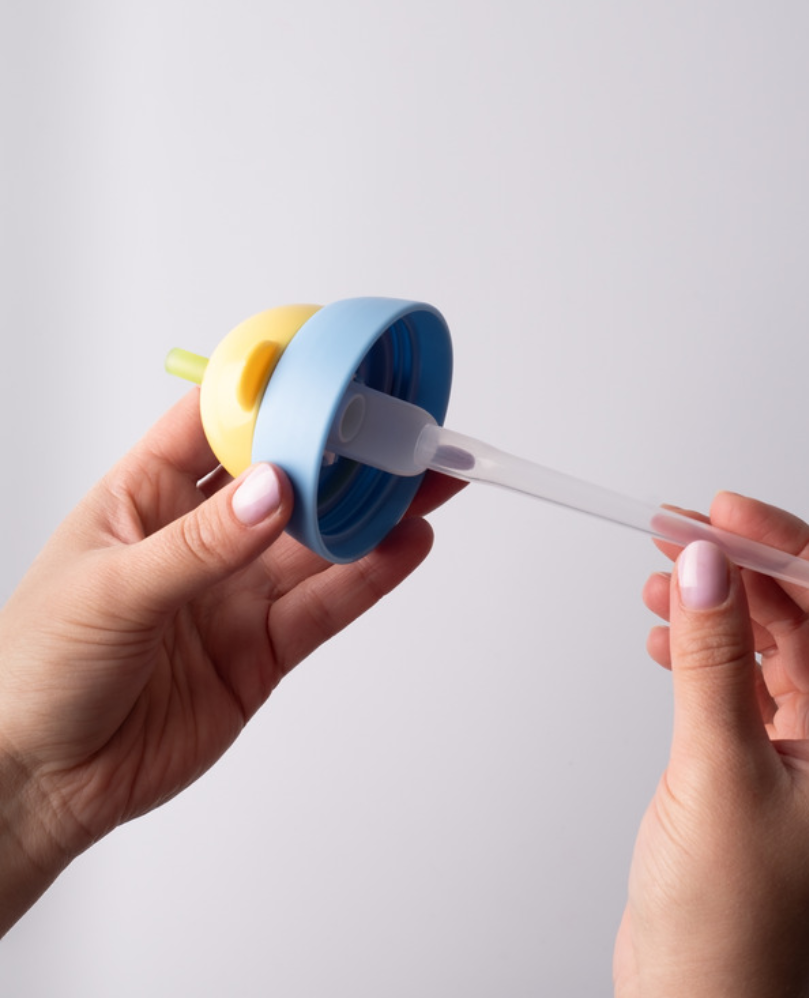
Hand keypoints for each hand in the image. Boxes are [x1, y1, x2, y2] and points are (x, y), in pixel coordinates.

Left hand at [0, 390, 461, 933]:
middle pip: (287, 480)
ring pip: (319, 542)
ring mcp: (236, 592)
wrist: (42, 784)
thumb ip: (198, 546)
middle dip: (343, 453)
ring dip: (372, 512)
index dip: (270, 392)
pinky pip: (325, 604)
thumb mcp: (108, 592)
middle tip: (399, 431)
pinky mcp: (264, 648)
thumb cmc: (35, 673)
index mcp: (146, 497)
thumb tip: (274, 490)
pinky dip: (370, 575)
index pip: (216, 423)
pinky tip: (405, 545)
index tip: (326, 369)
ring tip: (424, 483)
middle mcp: (201, 537)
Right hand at [613, 492, 808, 996]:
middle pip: (804, 618)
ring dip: (715, 606)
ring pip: (767, 644)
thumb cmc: (731, 916)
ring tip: (661, 579)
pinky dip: (701, 650)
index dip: (788, 548)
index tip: (728, 512)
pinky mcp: (761, 761)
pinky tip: (665, 638)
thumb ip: (712, 655)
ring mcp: (807, 750)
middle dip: (741, 569)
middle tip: (680, 530)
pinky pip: (739, 679)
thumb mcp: (717, 765)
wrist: (695, 997)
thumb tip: (707, 564)